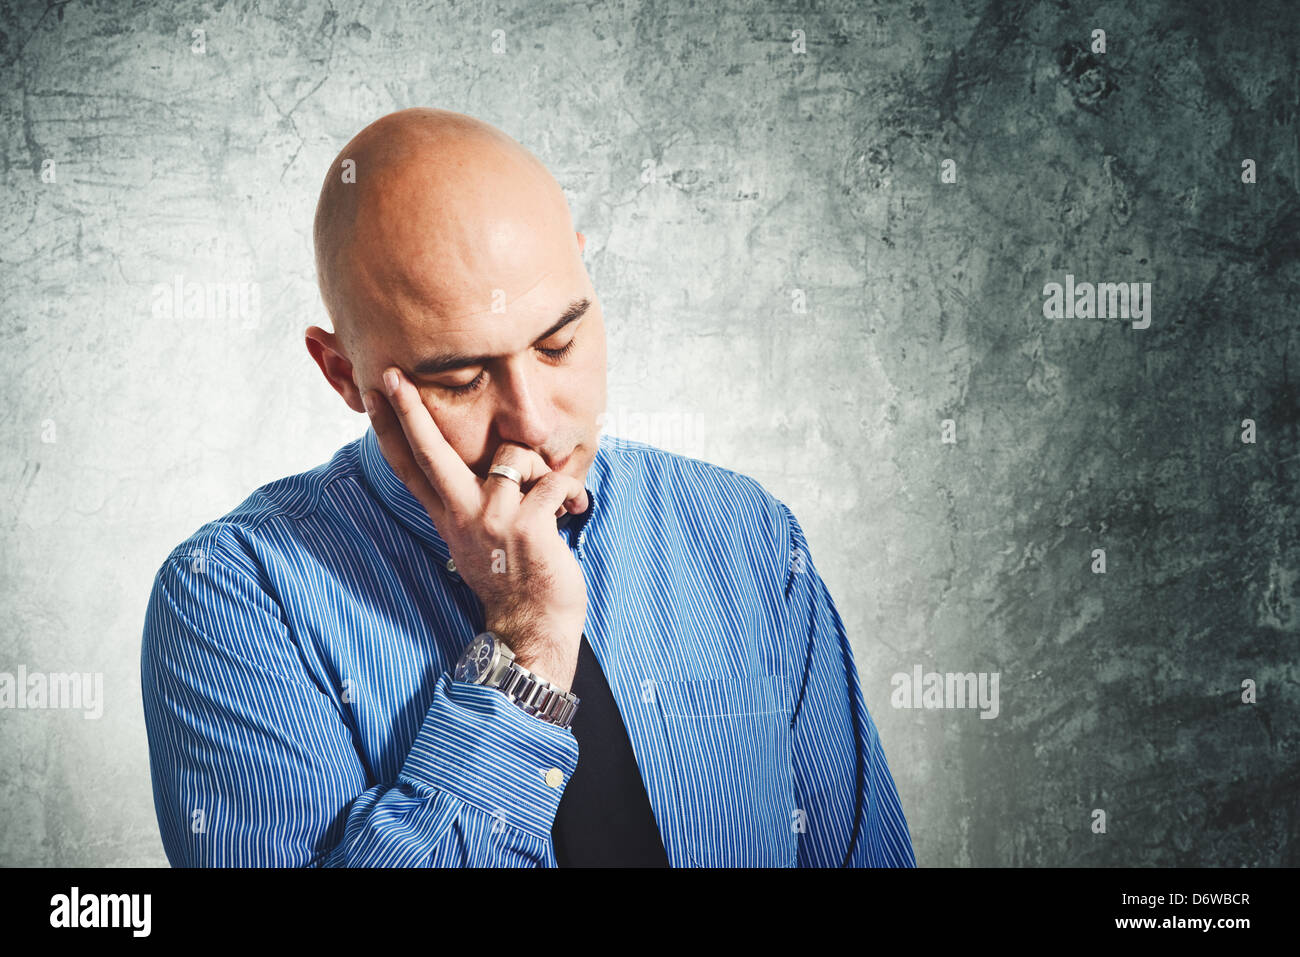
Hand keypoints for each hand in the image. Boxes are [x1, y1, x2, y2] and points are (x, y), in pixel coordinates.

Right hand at [362, 366, 587, 692]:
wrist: (533, 629)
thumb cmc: (516, 581)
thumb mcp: (480, 542)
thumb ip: (476, 504)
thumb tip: (494, 463)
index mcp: (449, 517)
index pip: (410, 467)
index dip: (391, 429)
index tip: (374, 394)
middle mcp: (462, 515)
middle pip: (430, 451)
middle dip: (412, 409)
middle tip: (394, 376)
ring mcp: (492, 521)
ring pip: (515, 455)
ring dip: (544, 469)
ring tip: (554, 497)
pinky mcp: (527, 527)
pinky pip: (554, 482)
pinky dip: (572, 492)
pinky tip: (575, 510)